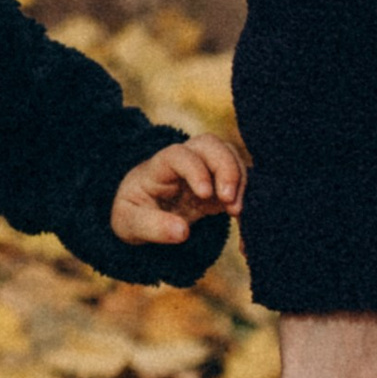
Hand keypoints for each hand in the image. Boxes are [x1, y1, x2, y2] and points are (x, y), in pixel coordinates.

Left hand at [110, 133, 246, 244]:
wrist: (141, 214)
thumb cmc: (133, 213)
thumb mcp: (129, 223)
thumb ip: (152, 227)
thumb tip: (182, 232)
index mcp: (158, 166)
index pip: (179, 154)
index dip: (195, 169)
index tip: (205, 194)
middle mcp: (184, 161)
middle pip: (210, 145)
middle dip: (226, 168)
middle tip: (229, 200)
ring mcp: (204, 170)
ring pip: (229, 156)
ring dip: (240, 180)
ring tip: (236, 211)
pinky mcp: (218, 185)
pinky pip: (239, 180)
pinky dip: (247, 198)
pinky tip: (244, 223)